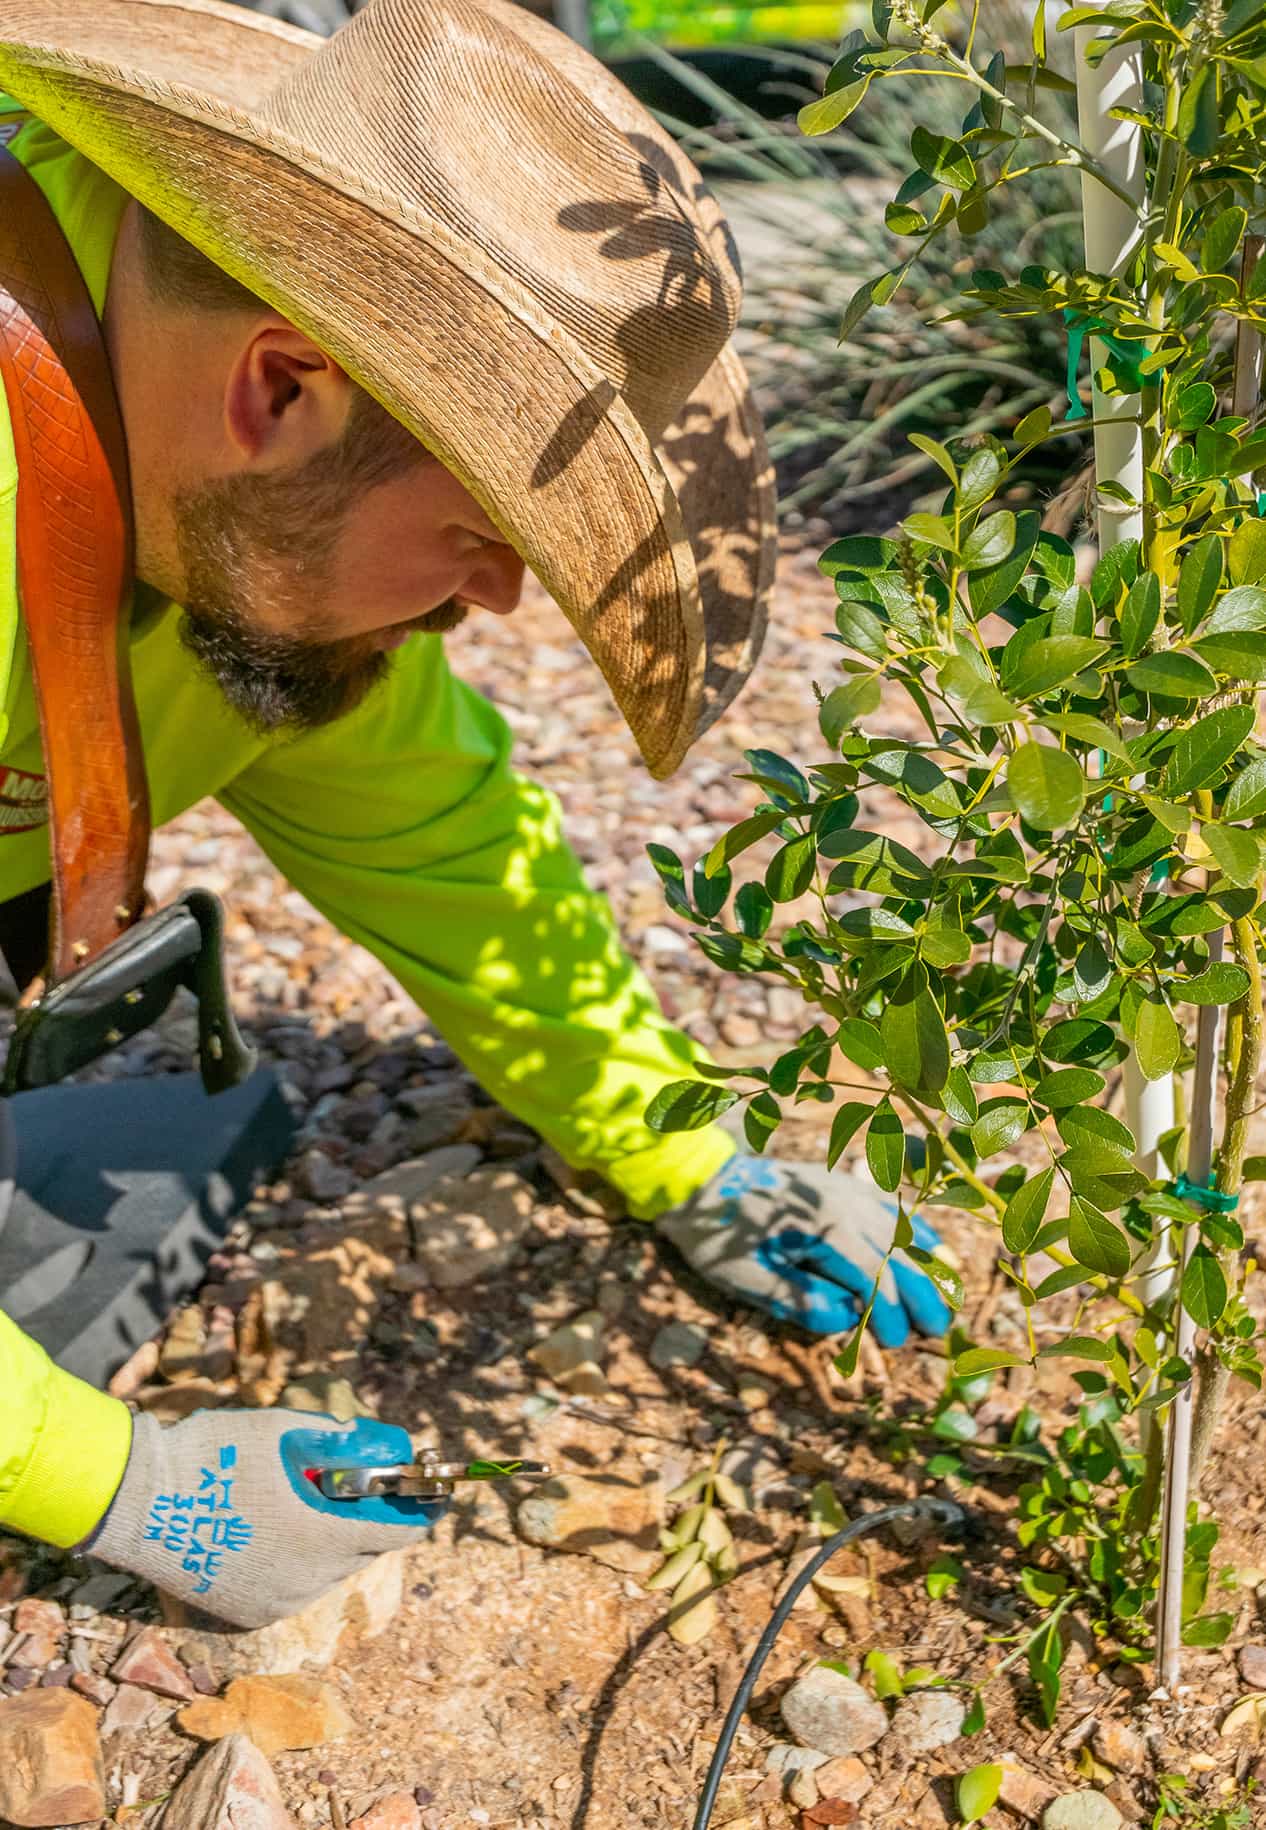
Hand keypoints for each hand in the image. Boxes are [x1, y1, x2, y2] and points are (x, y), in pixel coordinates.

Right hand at [84, 1409, 445, 1627]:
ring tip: (304, 1508)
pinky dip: (295, 1566)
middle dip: (366, 1521)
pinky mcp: (247, 1615)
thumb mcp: (278, 1430)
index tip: (429, 1498)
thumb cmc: (212, 1456)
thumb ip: (328, 1438)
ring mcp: (276, 1603)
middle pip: (361, 1552)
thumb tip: (362, 1440)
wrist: (137, 1504)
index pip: (396, 1534)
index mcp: (322, 1535)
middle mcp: (307, 1579)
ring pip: (327, 1574)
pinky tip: (273, 1535)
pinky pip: (292, 1589)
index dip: (417, 1513)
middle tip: (356, 1491)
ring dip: (330, 1544)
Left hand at [657, 1153, 951, 1344]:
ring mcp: (846, 1190)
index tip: (895, 1342)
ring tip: (945, 1299)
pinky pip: (891, 1208)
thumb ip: (797, 1300)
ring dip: (926, 1265)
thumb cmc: (719, 1237)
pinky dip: (916, 1231)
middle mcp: (843, 1203)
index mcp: (822, 1227)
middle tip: (936, 1331)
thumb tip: (845, 1320)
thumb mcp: (745, 1278)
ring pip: (902, 1228)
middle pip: (898, 1252)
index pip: (873, 1276)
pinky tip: (933, 1251)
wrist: (701, 1181)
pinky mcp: (842, 1185)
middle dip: (922, 1293)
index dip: (889, 1312)